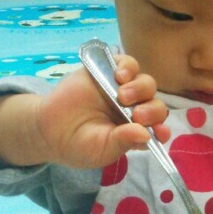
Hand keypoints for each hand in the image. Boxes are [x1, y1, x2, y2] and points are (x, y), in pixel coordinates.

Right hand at [0, 56, 168, 170]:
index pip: (158, 128)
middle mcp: (134, 109)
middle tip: (137, 115)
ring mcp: (122, 89)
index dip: (162, 129)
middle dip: (152, 110)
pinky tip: (120, 76)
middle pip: (155, 104)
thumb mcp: (102, 150)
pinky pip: (127, 63)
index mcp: (136, 130)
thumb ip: (123, 142)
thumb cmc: (79, 145)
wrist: (50, 129)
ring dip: (140, 88)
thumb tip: (145, 134)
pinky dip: (128, 67)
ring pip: (145, 83)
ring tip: (122, 96)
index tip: (160, 133)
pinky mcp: (107, 71)